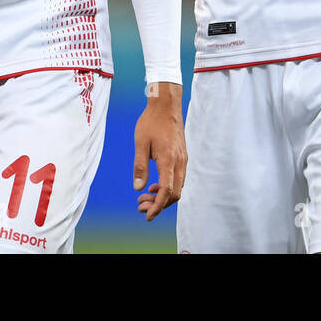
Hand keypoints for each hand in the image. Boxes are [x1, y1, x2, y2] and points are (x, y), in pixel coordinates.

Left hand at [134, 82, 186, 220]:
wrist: (166, 104)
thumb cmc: (151, 121)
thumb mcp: (140, 143)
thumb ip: (140, 166)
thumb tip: (138, 188)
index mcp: (169, 160)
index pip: (166, 191)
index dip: (157, 206)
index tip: (147, 215)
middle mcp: (179, 162)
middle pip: (174, 194)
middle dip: (158, 204)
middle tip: (140, 206)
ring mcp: (183, 159)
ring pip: (177, 187)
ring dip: (162, 197)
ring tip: (144, 197)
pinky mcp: (182, 156)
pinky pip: (178, 178)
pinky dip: (167, 187)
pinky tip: (154, 185)